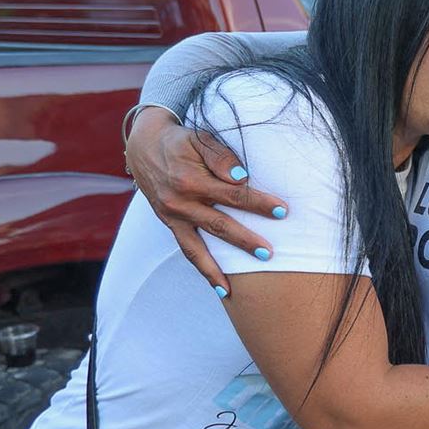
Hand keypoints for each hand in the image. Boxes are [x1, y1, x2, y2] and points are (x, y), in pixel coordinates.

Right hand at [126, 108, 288, 295]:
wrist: (145, 146)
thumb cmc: (182, 141)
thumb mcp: (200, 138)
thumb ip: (221, 156)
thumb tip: (242, 177)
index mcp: (190, 180)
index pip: (232, 194)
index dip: (258, 203)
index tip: (282, 211)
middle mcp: (179, 203)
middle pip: (219, 225)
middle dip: (245, 240)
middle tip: (270, 253)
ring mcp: (173, 217)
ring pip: (198, 249)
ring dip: (218, 269)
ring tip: (236, 289)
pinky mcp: (170, 225)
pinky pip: (187, 251)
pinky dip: (203, 270)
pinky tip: (221, 288)